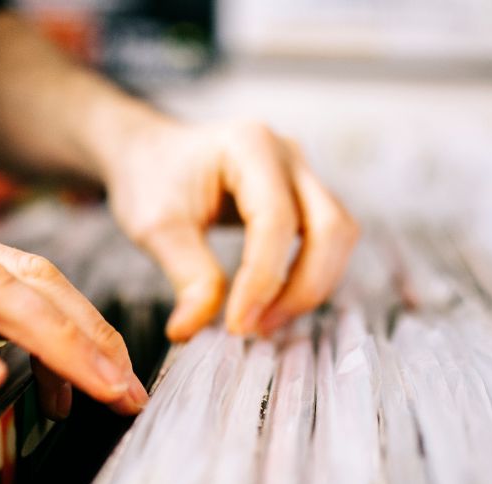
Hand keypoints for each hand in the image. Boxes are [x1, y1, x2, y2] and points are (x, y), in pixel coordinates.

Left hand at [104, 119, 358, 341]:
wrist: (152, 154)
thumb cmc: (152, 178)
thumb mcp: (155, 226)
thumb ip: (185, 274)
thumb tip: (192, 330)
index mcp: (249, 145)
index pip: (275, 220)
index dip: (263, 279)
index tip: (237, 325)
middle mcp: (287, 154)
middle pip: (330, 227)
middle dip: (302, 288)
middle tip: (257, 328)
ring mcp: (302, 174)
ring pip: (339, 236)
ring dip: (312, 287)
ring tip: (264, 322)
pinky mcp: (305, 198)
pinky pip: (328, 242)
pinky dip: (310, 278)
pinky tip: (273, 304)